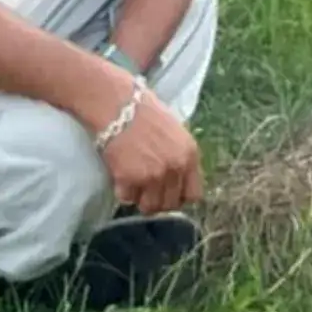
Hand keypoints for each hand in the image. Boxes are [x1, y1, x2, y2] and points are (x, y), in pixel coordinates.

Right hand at [97, 87, 203, 213]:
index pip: (193, 195)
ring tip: (134, 183)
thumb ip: (181, 158)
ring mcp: (153, 175)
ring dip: (140, 198)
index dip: (179, 196)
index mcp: (190, 155)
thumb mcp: (176, 133)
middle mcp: (175, 168)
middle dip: (158, 200)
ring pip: (149, 207)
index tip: (169, 192)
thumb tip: (178, 183)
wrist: (118, 105)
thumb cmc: (146, 113)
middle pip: (170, 205)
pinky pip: (127, 198)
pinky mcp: (130, 179)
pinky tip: (120, 174)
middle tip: (147, 189)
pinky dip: (122, 190)